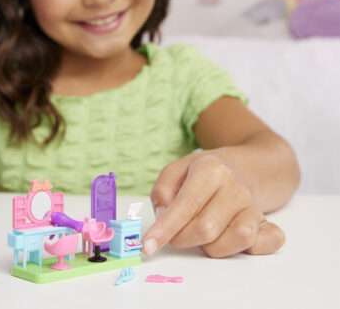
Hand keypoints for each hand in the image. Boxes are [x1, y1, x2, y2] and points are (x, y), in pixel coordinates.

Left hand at [142, 151, 285, 257]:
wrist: (244, 167)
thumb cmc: (204, 172)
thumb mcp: (176, 170)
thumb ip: (162, 191)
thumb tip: (163, 218)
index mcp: (211, 169)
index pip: (186, 206)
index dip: (165, 229)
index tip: (148, 247)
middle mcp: (235, 188)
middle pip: (206, 229)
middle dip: (183, 238)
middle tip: (176, 232)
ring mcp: (254, 206)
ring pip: (234, 241)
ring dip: (211, 246)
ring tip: (204, 231)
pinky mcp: (269, 223)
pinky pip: (265, 245)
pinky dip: (248, 249)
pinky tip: (231, 239)